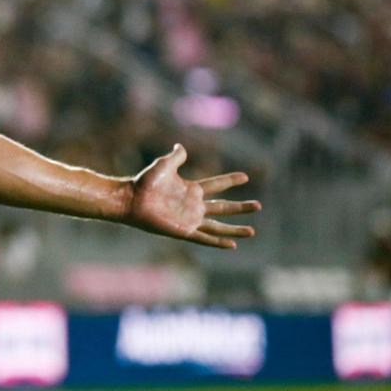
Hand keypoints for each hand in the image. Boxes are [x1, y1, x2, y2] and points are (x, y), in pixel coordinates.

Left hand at [121, 144, 260, 248]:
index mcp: (192, 189)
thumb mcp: (164, 165)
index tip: (246, 176)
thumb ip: (176, 157)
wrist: (132, 199)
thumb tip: (181, 146)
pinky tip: (232, 245)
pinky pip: (205, 238)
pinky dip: (218, 241)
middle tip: (258, 205)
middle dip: (241, 207)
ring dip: (235, 229)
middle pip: (223, 207)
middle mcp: (194, 205)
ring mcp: (190, 219)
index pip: (217, 184)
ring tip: (252, 231)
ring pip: (218, 226)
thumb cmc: (145, 182)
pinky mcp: (184, 231)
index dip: (230, 180)